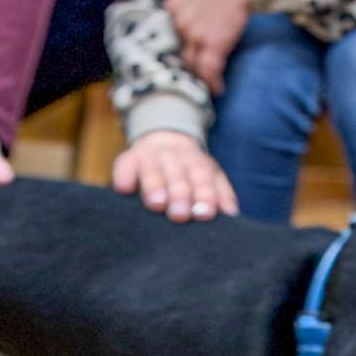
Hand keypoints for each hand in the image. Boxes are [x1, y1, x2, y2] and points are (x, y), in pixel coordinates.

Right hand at [111, 130, 239, 222]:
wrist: (164, 140)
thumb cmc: (190, 172)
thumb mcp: (209, 178)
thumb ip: (221, 195)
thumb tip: (231, 213)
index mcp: (198, 164)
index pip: (204, 178)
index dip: (205, 195)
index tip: (205, 214)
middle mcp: (175, 158)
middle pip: (179, 175)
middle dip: (180, 193)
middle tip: (180, 215)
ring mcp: (150, 157)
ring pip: (153, 170)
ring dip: (154, 186)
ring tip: (156, 204)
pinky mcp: (128, 160)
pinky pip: (124, 166)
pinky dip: (124, 176)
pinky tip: (124, 189)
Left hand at [168, 0, 256, 95]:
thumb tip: (197, 8)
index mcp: (173, 6)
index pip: (171, 36)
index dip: (180, 49)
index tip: (186, 59)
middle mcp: (178, 22)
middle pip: (179, 53)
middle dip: (187, 68)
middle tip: (194, 79)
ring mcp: (194, 35)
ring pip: (192, 66)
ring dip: (200, 79)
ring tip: (206, 88)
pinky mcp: (213, 44)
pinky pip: (209, 72)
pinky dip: (214, 84)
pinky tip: (218, 90)